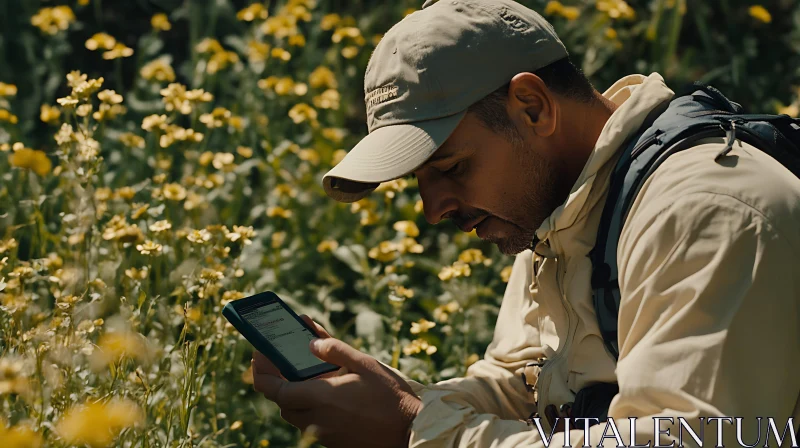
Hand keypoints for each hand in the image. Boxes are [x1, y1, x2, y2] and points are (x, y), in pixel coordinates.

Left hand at [252, 316, 421, 447]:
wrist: (410, 431)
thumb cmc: (390, 396)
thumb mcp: (365, 364)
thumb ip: (334, 350)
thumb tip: (311, 342)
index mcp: (321, 397)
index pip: (274, 389)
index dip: (261, 372)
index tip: (259, 355)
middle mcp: (316, 419)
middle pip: (282, 402)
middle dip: (279, 382)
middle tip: (283, 360)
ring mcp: (325, 434)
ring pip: (296, 414)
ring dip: (295, 395)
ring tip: (308, 375)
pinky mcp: (334, 442)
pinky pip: (312, 423)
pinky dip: (312, 407)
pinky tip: (328, 393)